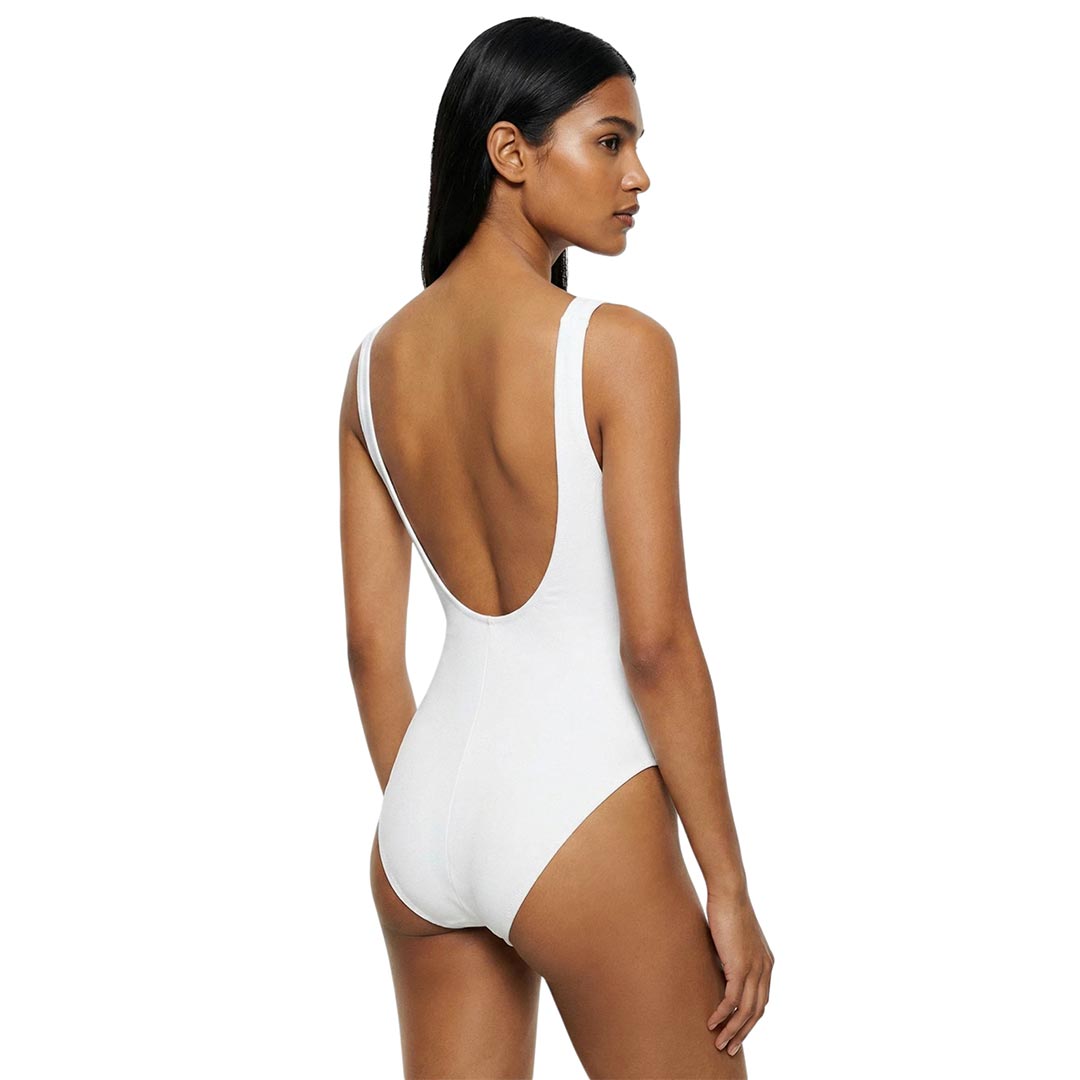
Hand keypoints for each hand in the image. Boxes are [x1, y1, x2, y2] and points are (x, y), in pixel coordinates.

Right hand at [705, 889, 773, 1056]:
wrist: (729, 892)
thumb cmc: (727, 909)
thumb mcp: (732, 939)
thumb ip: (731, 957)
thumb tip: (719, 969)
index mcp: (766, 963)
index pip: (760, 1000)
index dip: (749, 1019)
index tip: (737, 1031)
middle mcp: (765, 968)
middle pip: (756, 1011)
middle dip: (743, 1032)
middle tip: (729, 1048)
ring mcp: (754, 968)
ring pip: (745, 1010)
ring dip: (732, 1030)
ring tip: (720, 1043)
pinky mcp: (740, 966)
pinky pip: (732, 999)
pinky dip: (722, 1014)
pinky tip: (712, 1022)